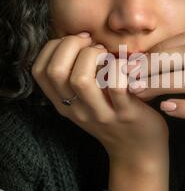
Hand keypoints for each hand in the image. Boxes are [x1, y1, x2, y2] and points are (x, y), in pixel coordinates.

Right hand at [31, 33, 169, 173]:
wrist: (138, 153)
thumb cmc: (114, 116)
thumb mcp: (86, 101)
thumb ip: (76, 77)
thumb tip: (78, 38)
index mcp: (63, 103)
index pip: (39, 71)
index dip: (53, 47)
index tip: (77, 42)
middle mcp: (76, 110)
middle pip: (56, 71)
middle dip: (72, 45)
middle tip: (93, 45)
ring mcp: (99, 114)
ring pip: (81, 79)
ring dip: (94, 56)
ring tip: (107, 55)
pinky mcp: (125, 114)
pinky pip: (117, 86)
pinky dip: (120, 68)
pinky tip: (126, 66)